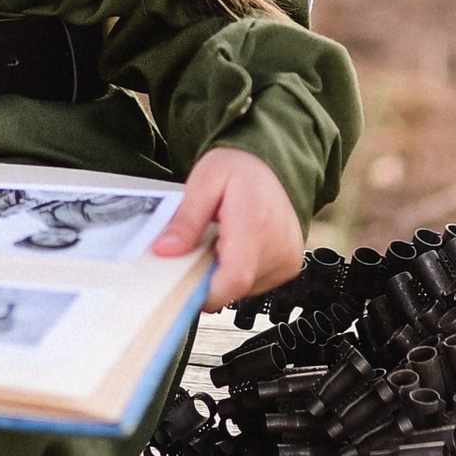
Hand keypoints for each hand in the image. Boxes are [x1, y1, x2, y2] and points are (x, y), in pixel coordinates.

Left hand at [154, 145, 305, 309]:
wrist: (273, 163)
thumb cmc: (241, 169)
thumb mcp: (204, 182)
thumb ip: (186, 220)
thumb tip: (166, 250)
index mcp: (255, 223)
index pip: (234, 279)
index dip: (207, 293)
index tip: (185, 289)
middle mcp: (278, 245)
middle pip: (235, 287)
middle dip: (210, 276)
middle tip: (202, 247)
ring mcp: (287, 258)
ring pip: (245, 290)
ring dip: (226, 273)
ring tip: (223, 241)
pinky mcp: (290, 265)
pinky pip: (257, 284)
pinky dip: (241, 271)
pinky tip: (238, 247)